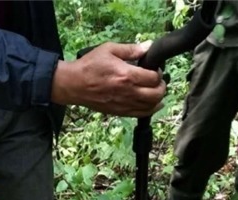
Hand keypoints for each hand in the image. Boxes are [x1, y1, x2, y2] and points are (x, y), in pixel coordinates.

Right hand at [51, 42, 165, 116]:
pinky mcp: (119, 112)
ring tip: (157, 92)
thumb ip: (131, 49)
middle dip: (162, 87)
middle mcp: (127, 92)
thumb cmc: (90, 65)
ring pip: (151, 106)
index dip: (159, 73)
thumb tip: (148, 47)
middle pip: (156, 94)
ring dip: (158, 99)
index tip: (155, 69)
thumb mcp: (109, 49)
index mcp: (126, 75)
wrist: (74, 85)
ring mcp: (124, 104)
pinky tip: (153, 105)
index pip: (153, 77)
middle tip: (159, 81)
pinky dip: (150, 110)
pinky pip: (140, 114)